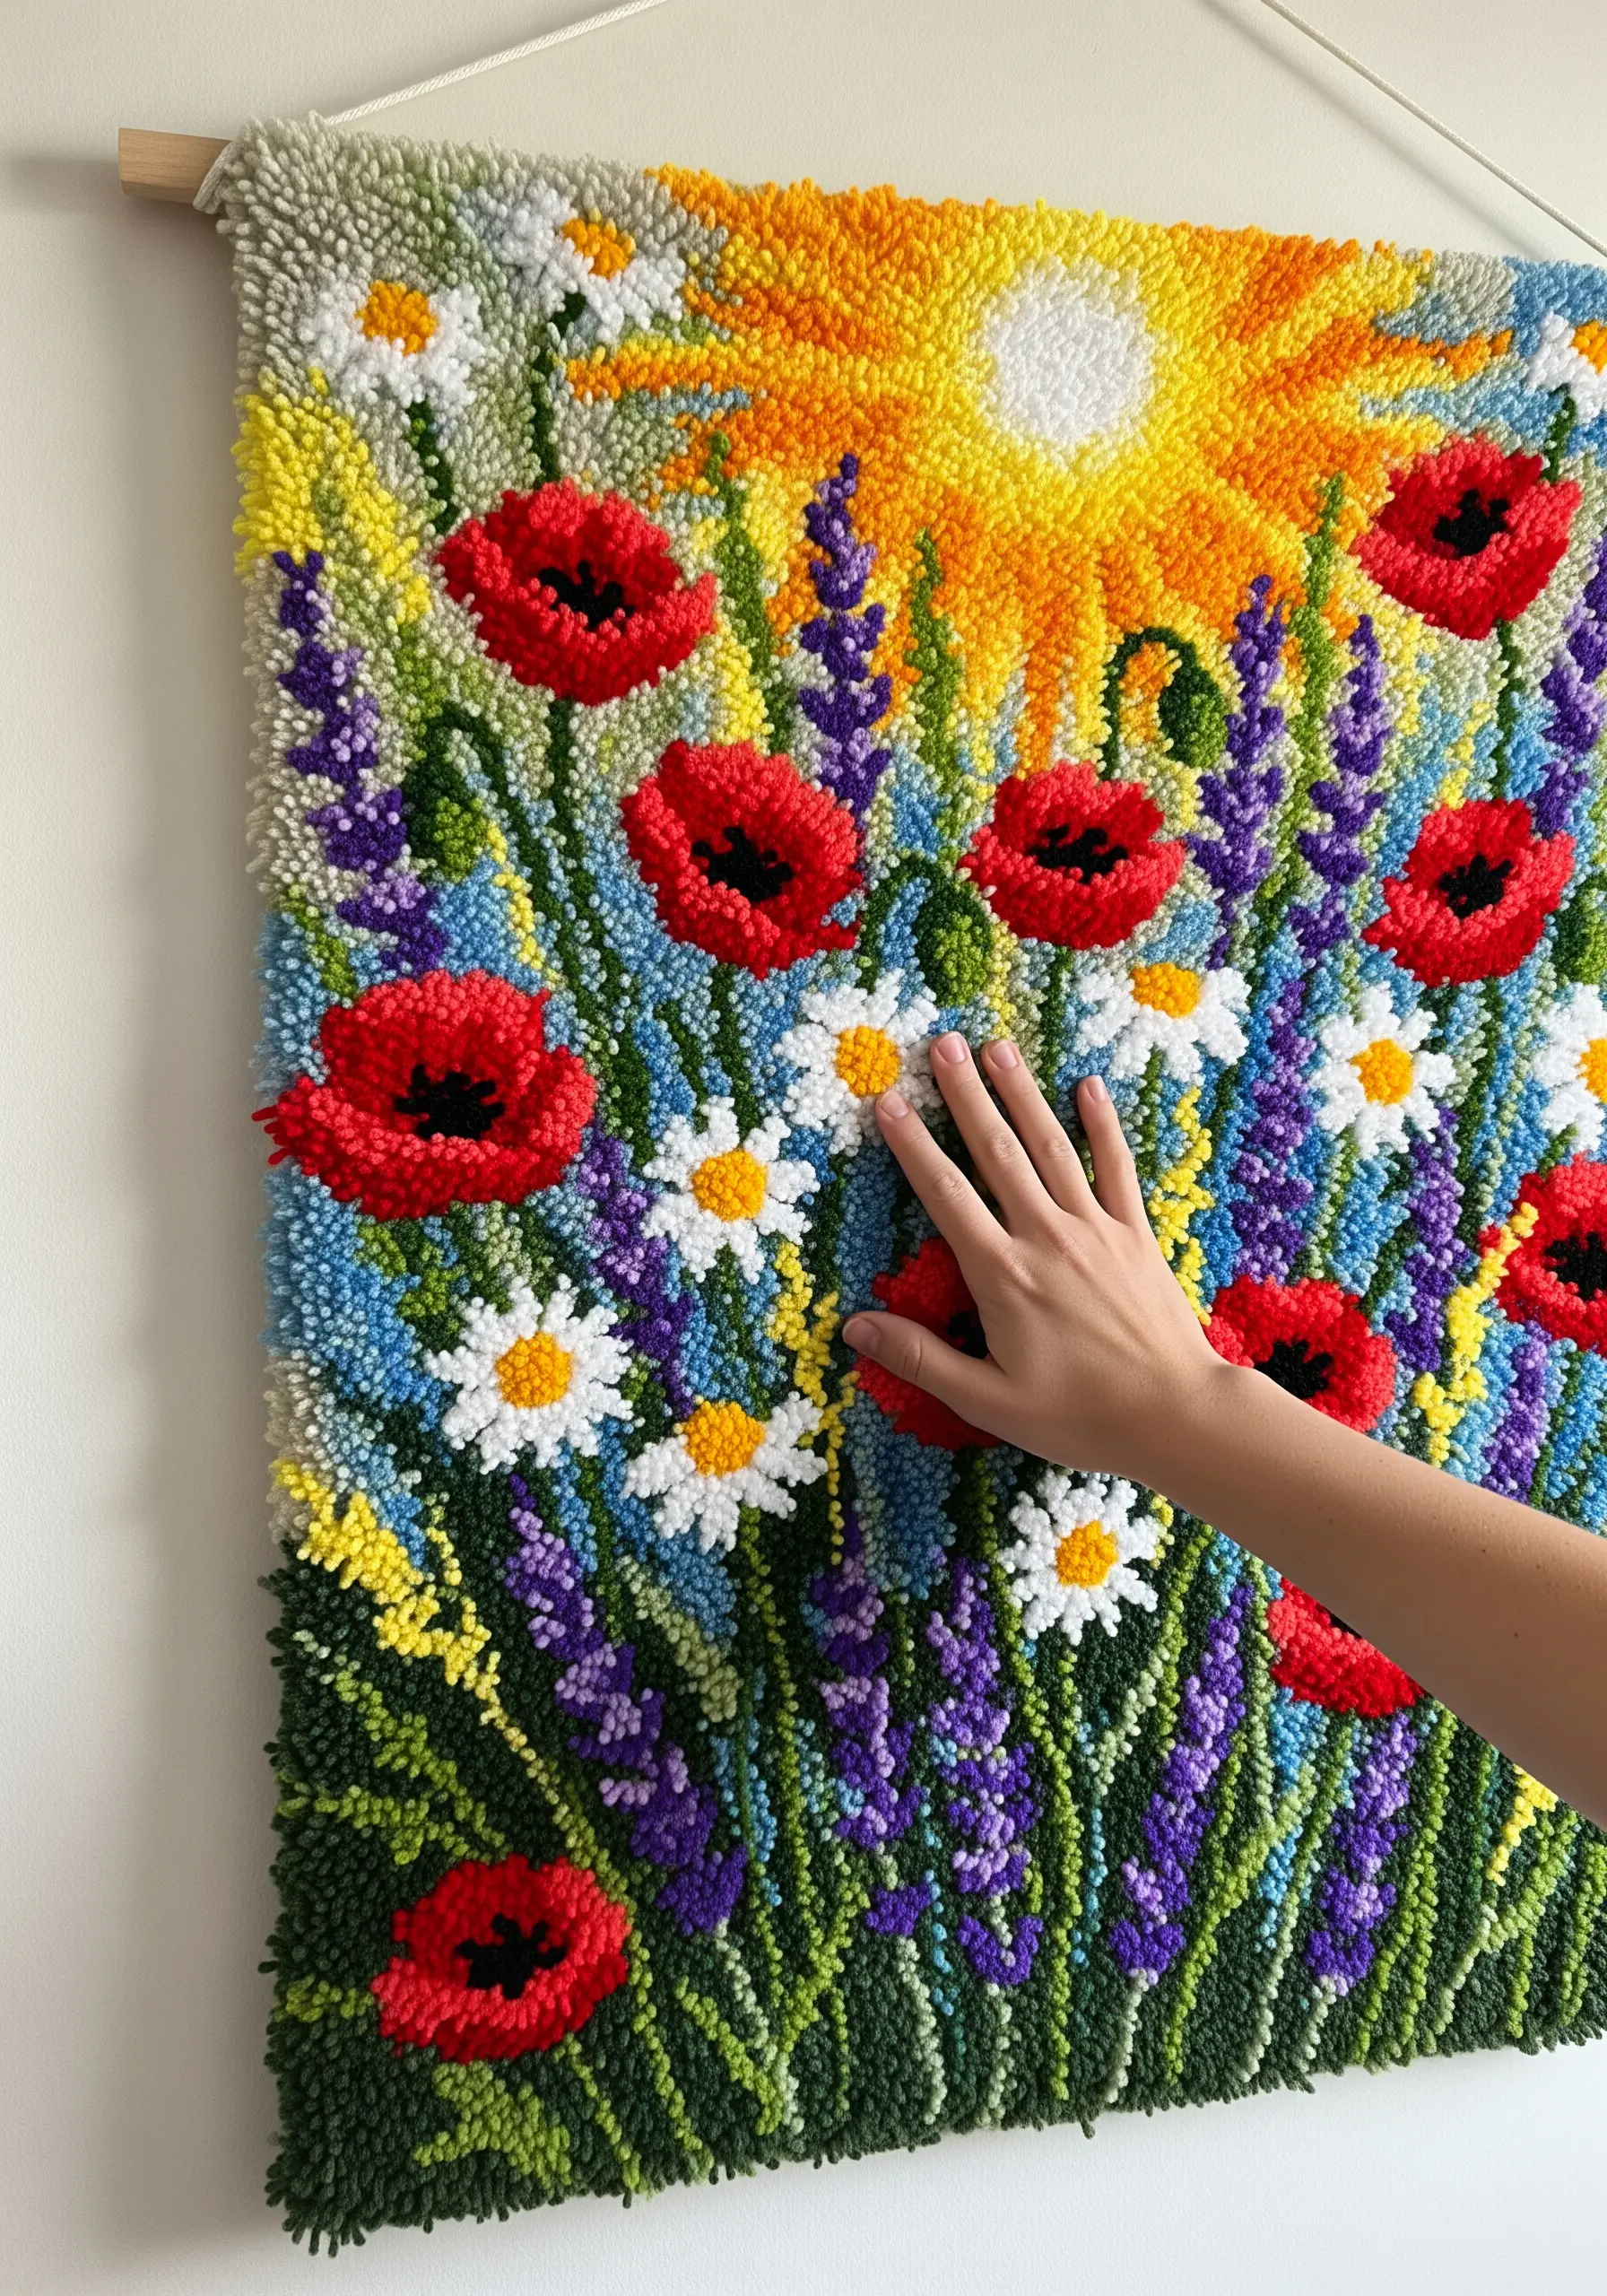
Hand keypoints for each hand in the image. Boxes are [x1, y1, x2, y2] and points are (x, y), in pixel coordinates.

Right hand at [840, 1033, 1228, 1479]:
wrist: (1176, 1415)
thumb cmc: (1079, 1417)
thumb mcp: (988, 1400)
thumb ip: (921, 1359)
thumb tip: (854, 1325)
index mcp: (1003, 1275)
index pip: (946, 1195)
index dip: (913, 1145)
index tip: (888, 1101)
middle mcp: (1047, 1237)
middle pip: (997, 1153)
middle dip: (966, 1095)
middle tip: (941, 1044)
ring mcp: (1096, 1230)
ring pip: (1051, 1147)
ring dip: (1022, 1094)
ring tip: (996, 1048)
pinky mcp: (1135, 1235)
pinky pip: (1117, 1169)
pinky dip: (1103, 1126)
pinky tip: (1089, 1087)